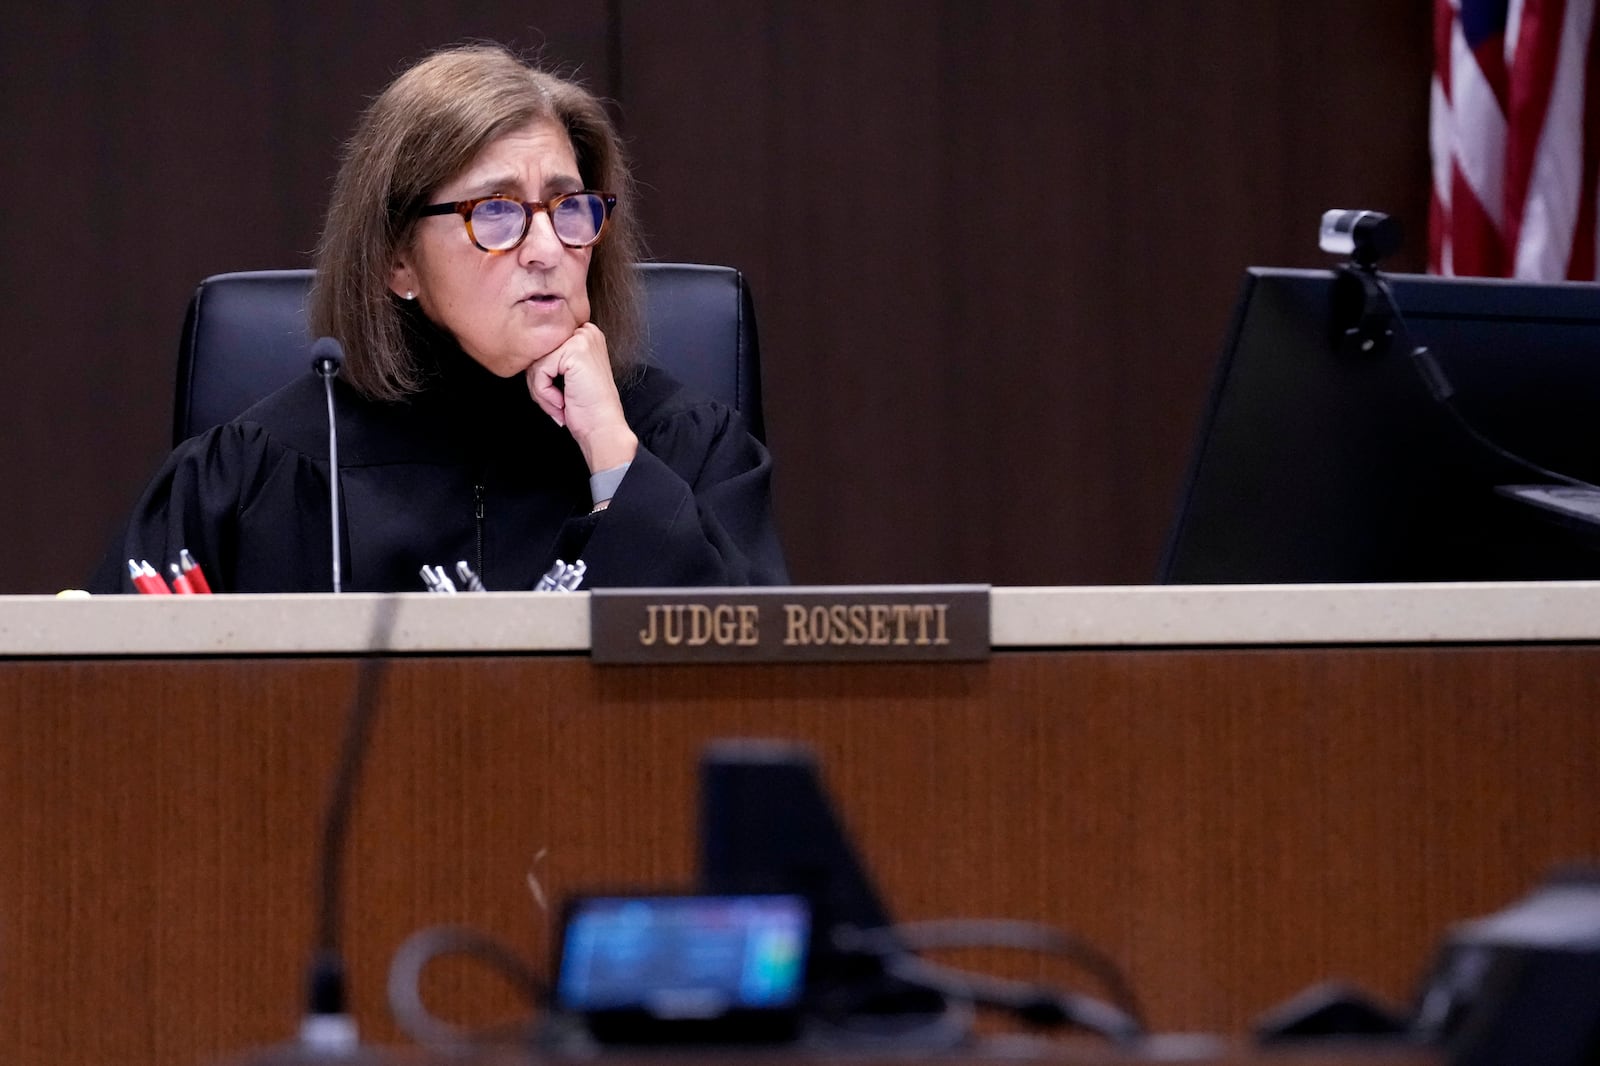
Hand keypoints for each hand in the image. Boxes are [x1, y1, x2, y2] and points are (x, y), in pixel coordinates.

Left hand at [525, 323, 638, 472]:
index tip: (559, 395)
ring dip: (541, 390)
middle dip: (540, 383)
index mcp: (585, 336)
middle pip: (539, 353)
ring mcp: (582, 339)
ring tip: (559, 404)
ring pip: (537, 362)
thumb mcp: (568, 376)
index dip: (543, 375)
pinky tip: (562, 401)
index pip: (544, 348)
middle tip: (557, 403)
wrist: (602, 429)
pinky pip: (540, 370)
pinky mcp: (575, 351)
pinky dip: (544, 392)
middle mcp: (586, 332)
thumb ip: (551, 359)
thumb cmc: (587, 409)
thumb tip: (524, 354)